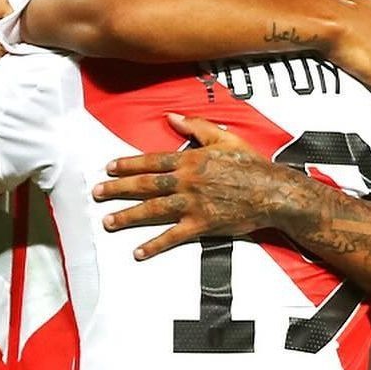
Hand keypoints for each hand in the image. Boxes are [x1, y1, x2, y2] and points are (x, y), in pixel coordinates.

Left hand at [91, 113, 292, 259]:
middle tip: (97, 193)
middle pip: (145, 185)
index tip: (109, 168)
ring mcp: (192, 204)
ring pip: (153, 210)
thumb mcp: (224, 137)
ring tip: (108, 221)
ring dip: (128, 216)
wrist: (273, 191)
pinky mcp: (201, 225)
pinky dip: (154, 245)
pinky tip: (137, 252)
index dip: (128, 164)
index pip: (151, 161)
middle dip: (118, 189)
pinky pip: (173, 237)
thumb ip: (196, 127)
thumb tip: (172, 117)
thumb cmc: (251, 163)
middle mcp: (186, 182)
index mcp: (190, 160)